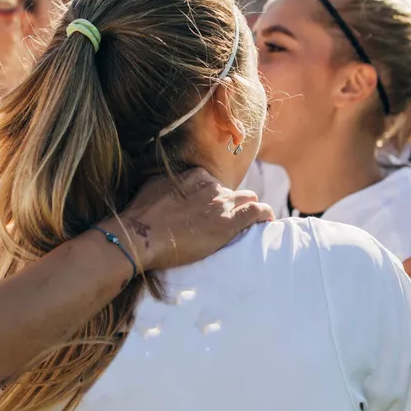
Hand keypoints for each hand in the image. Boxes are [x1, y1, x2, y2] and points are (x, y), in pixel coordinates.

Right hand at [108, 168, 272, 271]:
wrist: (141, 235)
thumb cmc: (141, 216)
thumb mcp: (154, 186)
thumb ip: (169, 182)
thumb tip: (169, 184)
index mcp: (195, 176)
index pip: (214, 183)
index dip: (213, 198)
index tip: (209, 210)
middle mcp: (211, 186)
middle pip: (232, 192)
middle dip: (231, 204)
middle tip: (224, 221)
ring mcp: (221, 203)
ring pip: (248, 199)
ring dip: (248, 209)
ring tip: (248, 223)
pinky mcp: (229, 223)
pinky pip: (257, 212)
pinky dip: (265, 215)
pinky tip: (268, 221)